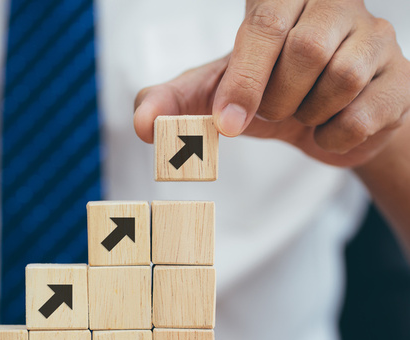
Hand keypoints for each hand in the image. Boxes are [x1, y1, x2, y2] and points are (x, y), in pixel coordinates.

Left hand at [134, 0, 409, 166]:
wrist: (322, 126)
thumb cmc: (263, 98)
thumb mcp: (212, 95)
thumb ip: (172, 103)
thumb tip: (143, 124)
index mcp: (283, 1)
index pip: (267, 19)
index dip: (244, 77)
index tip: (227, 122)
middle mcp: (334, 6)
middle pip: (305, 50)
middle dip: (275, 100)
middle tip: (268, 113)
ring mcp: (374, 39)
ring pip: (341, 78)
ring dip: (306, 115)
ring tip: (299, 114)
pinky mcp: (399, 80)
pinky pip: (367, 113)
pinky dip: (334, 137)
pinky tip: (326, 130)